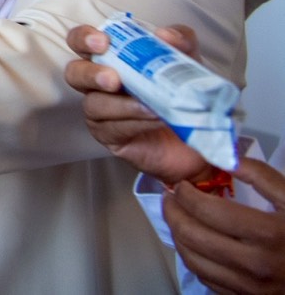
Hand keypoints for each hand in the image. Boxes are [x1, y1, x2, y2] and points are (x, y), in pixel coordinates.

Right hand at [63, 24, 209, 184]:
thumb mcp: (189, 61)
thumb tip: (164, 34)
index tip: (103, 41)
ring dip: (121, 104)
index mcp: (109, 58)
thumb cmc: (184, 93)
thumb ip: (181, 41)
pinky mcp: (110, 136)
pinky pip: (111, 128)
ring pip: (93, 104)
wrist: (202, 133)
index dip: (83, 38)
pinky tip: (153, 119)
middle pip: (74, 73)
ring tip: (150, 106)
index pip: (81, 41)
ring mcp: (101, 110)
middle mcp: (98, 82)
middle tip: (114, 79)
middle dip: (90, 73)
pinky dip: (133, 122)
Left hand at [165, 156, 284, 294]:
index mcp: (269, 234)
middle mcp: (256, 264)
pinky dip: (192, 258)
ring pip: (193, 260)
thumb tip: (225, 158)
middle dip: (173, 213)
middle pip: (194, 236)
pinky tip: (194, 242)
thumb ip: (261, 175)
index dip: (186, 194)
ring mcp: (250, 285)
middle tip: (171, 198)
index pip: (209, 211)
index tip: (182, 185)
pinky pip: (206, 278)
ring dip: (177, 235)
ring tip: (177, 217)